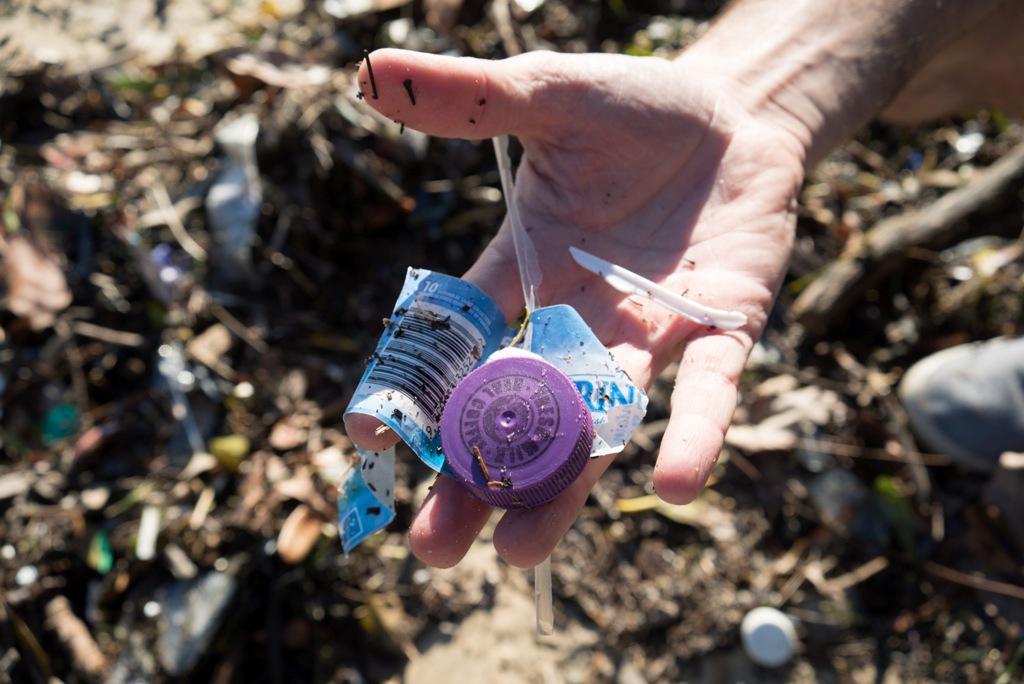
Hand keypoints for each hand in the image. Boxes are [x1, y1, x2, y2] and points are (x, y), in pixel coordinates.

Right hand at [345, 48, 805, 566]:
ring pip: (599, 424)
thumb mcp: (548, 94)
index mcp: (523, 270)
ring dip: (563, 487)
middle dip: (477, 477)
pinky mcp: (719, 329)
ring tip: (519, 553)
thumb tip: (368, 71)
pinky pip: (705, 390)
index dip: (412, 385)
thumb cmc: (633, 109)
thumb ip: (470, 97)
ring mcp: (647, 333)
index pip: (455, 338)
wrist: (733, 116)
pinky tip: (672, 485)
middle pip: (516, 411)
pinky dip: (691, 433)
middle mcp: (576, 319)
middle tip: (434, 548)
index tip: (367, 438)